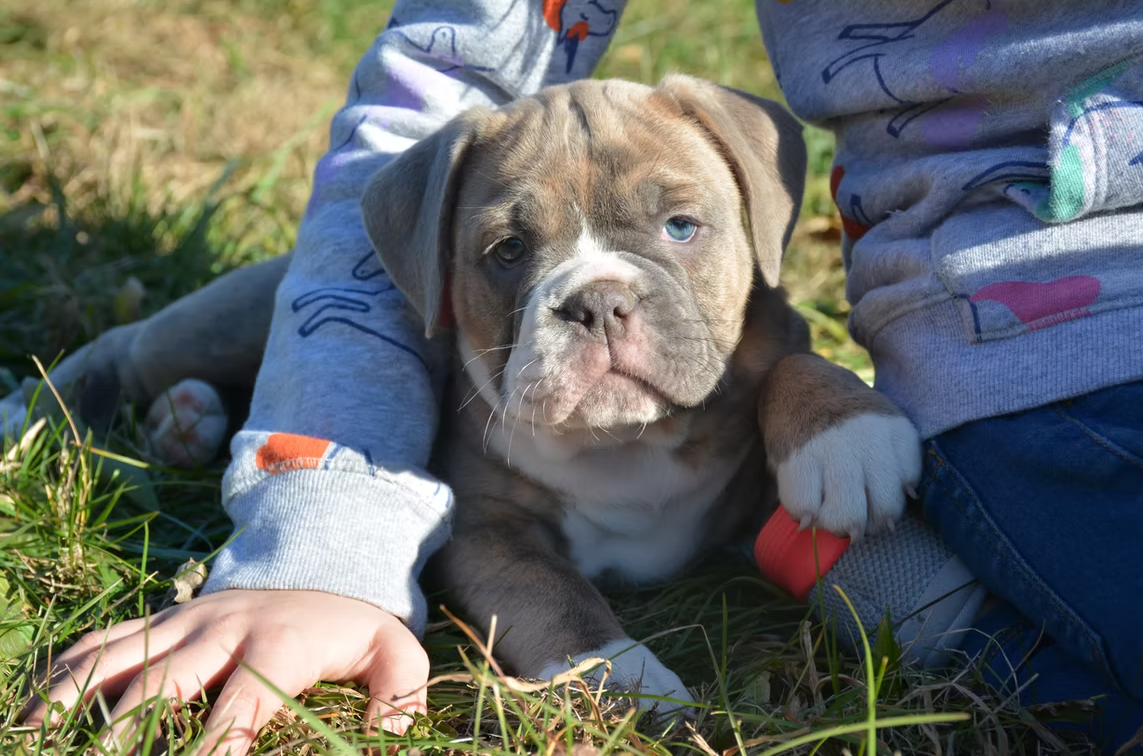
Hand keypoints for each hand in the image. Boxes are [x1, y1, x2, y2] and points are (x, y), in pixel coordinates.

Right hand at [21, 589, 429, 754]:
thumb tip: (389, 741)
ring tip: (33, 733)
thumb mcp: (394, 655)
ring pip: (119, 653)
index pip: (243, 705)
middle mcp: (222, 628)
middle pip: (164, 679)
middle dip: (125, 728)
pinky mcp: (164, 617)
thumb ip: (398, 697)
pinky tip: (33, 708)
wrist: (323, 561)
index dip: (218, 746)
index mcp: (279, 643)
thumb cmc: (353, 629)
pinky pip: (104, 639)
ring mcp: (186, 619)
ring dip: (72, 696)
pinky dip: (65, 669)